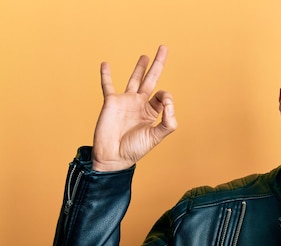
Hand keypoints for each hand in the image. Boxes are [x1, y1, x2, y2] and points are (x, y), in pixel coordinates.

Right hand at [92, 45, 177, 171]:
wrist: (113, 156)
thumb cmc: (135, 149)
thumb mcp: (157, 136)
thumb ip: (168, 121)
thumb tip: (168, 100)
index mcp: (152, 112)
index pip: (162, 96)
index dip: (166, 96)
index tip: (164, 102)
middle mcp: (140, 104)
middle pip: (151, 80)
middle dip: (157, 64)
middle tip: (164, 47)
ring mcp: (126, 102)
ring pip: (134, 79)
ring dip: (139, 67)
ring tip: (145, 56)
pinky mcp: (111, 102)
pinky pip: (108, 85)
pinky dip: (106, 75)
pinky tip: (105, 64)